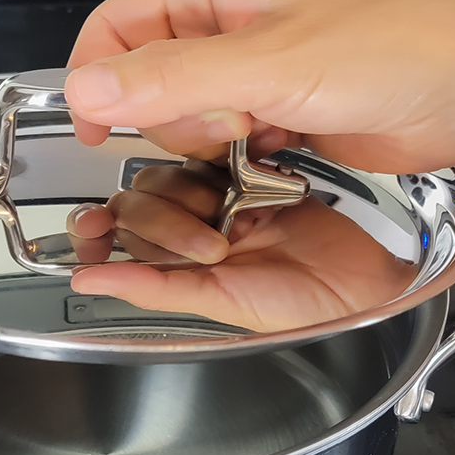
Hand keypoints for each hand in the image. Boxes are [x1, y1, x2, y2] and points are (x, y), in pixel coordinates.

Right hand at [64, 0, 454, 174]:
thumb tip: (90, 89)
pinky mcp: (279, 111)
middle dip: (172, 114)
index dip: (97, 75)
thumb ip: (171, 79)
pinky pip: (225, 142)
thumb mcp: (267, 63)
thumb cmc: (395, 45)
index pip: (119, 25)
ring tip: (257, 129)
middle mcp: (230, 24)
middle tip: (222, 118)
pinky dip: (237, 155)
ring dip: (209, 139)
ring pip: (185, 117)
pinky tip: (272, 147)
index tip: (95, 126)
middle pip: (146, 79)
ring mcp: (255, 70)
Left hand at [65, 161, 414, 332]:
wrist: (368, 280)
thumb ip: (153, 288)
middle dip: (165, 219)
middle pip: (142, 197)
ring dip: (197, 189)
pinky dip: (224, 158)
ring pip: (176, 169)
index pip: (119, 234)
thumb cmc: (302, 306)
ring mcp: (223, 196)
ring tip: (240, 221)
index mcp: (176, 264)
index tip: (94, 226)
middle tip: (214, 244)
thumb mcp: (220, 302)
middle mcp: (194, 227)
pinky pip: (219, 148)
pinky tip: (249, 176)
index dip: (100, 227)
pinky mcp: (255, 168)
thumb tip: (85, 284)